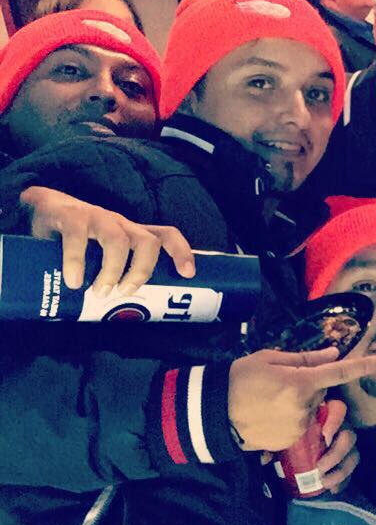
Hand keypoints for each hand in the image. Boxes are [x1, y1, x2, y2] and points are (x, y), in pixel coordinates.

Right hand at [19, 186, 195, 295]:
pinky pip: (78, 237)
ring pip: (117, 240)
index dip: (181, 252)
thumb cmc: (75, 239)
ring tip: (98, 291)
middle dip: (141, 270)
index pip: (166, 235)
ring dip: (111, 270)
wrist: (39, 209)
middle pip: (147, 242)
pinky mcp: (70, 216)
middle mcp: (119, 223)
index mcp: (131, 233)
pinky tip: (73, 281)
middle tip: (124, 292)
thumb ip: (112, 275)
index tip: (187, 274)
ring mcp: (97, 217)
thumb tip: (121, 314)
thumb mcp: (99, 255)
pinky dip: (76, 261)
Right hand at [229, 347, 375, 451]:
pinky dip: (291, 419)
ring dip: (300, 404)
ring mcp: (298, 427)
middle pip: (322, 392)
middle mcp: (305, 407)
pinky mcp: (290, 442)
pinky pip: (301, 426)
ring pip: (312, 410)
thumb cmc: (240, 379)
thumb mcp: (270, 359)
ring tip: (271, 400)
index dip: (366, 366)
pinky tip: (269, 415)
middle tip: (282, 382)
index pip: (341, 372)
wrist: (213, 412)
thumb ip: (305, 358)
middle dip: (310, 385)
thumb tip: (333, 353)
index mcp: (302, 383)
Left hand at [257, 399, 357, 493]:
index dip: (336, 421)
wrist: (290, 447)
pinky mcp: (346, 461)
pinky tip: (334, 490)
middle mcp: (339, 428)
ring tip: (324, 483)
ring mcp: (345, 446)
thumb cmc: (288, 435)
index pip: (338, 409)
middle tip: (319, 467)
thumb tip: (265, 458)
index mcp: (324, 415)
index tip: (325, 435)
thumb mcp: (281, 436)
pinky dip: (343, 481)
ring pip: (353, 456)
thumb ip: (273, 443)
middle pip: (349, 436)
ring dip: (341, 471)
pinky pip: (351, 472)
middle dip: (336, 454)